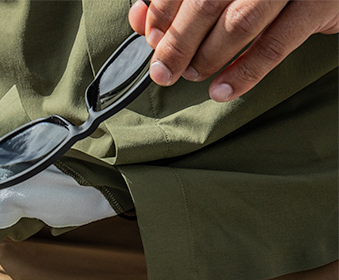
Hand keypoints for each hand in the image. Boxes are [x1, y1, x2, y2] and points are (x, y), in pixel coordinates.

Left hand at [129, 0, 338, 101]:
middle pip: (206, 3)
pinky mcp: (318, 5)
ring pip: (238, 24)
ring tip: (192, 74)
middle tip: (163, 71)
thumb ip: (180, 1)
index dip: (162, 13)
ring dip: (207, 57)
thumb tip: (140, 19)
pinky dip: (243, 73)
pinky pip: (274, 46)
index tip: (152, 39)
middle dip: (178, 43)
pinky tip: (221, 91)